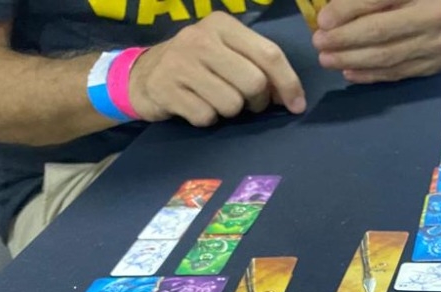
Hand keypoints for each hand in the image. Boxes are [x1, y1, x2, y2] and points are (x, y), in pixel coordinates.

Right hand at [129, 12, 305, 126]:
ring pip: (232, 103)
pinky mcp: (165, 88)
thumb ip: (259, 65)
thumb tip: (292, 97)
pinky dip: (207, 118)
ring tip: (215, 100)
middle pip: (254, 83)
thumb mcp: (227, 52)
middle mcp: (200, 38)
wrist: (144, 74)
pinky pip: (207, 117)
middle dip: (257, 101)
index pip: (269, 54)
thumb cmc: (197, 65)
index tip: (297, 105)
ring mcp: (180, 63)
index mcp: (222, 25)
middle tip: (248, 102)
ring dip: (230, 111)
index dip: (288, 83)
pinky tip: (195, 105)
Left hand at [313, 0, 440, 83]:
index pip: (381, 0)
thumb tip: (337, 8)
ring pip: (388, 57)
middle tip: (319, 43)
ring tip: (327, 59)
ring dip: (353, 60)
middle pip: (382, 33)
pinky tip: (350, 72)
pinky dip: (371, 74)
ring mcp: (439, 45)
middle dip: (345, 40)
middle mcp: (437, 17)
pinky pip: (399, 73)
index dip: (349, 10)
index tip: (324, 20)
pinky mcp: (437, 64)